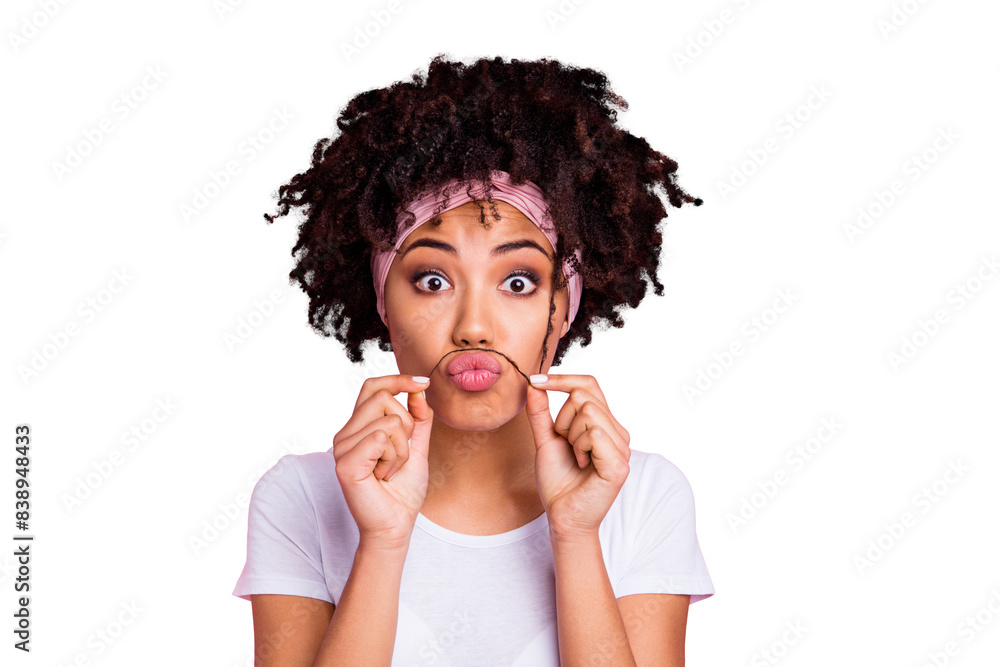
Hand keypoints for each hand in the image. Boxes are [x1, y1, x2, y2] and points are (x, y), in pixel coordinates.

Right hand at [332, 375, 433, 549]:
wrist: (396, 525)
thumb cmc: (403, 490)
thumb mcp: (417, 447)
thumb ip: (418, 419)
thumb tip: (419, 389)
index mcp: (359, 428)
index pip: (372, 386)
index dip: (398, 379)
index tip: (424, 383)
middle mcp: (346, 434)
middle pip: (383, 397)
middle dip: (406, 423)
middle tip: (400, 454)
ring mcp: (342, 448)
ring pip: (388, 420)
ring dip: (402, 448)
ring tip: (390, 470)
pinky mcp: (345, 463)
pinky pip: (381, 437)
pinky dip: (394, 458)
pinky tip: (384, 476)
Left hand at [525, 374, 630, 539]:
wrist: (562, 516)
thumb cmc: (558, 481)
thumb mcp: (546, 439)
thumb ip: (540, 413)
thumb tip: (533, 384)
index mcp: (605, 424)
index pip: (589, 384)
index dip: (563, 379)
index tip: (536, 381)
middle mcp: (618, 432)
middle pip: (584, 395)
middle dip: (563, 418)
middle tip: (565, 444)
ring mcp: (622, 447)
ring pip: (589, 411)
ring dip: (571, 435)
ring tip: (576, 457)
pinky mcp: (619, 463)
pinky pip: (595, 433)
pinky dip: (579, 447)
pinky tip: (581, 464)